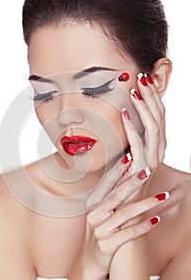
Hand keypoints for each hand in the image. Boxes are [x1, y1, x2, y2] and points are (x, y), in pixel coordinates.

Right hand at [80, 156, 167, 276]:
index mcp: (92, 204)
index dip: (118, 170)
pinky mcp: (106, 246)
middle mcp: (94, 215)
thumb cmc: (98, 233)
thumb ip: (112, 197)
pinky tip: (155, 220)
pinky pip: (128, 234)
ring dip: (145, 204)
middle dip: (133, 182)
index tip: (129, 157)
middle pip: (116, 196)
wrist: (88, 262)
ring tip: (161, 197)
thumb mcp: (100, 213)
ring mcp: (99, 231)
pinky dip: (143, 226)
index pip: (107, 184)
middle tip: (147, 171)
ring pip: (125, 214)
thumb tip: (128, 176)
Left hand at [119, 73, 166, 201]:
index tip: (144, 79)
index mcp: (157, 143)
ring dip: (144, 107)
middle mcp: (159, 149)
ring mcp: (153, 159)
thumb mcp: (126, 148)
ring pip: (154, 127)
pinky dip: (132, 127)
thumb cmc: (120, 175)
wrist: (118, 201)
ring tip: (134, 91)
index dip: (153, 96)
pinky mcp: (142, 168)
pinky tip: (123, 113)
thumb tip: (121, 111)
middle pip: (160, 116)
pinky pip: (139, 143)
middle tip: (142, 77)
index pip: (159, 114)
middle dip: (152, 95)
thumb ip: (128, 133)